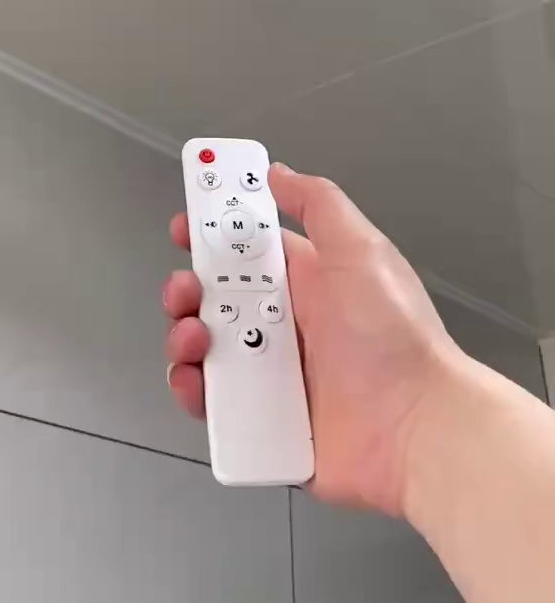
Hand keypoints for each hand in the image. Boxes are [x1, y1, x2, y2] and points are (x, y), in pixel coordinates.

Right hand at [163, 163, 460, 516]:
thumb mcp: (361, 251)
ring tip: (196, 338)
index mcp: (309, 283)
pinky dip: (194, 391)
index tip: (184, 229)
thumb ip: (318, 205)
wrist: (417, 429)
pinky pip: (215, 405)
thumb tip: (277, 173)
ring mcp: (273, 378)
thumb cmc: (394, 335)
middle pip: (216, 300)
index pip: (248, 251)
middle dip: (188, 287)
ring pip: (207, 350)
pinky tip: (196, 381)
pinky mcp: (265, 424)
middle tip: (187, 288)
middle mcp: (287, 327)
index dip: (213, 236)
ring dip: (185, 336)